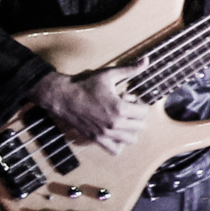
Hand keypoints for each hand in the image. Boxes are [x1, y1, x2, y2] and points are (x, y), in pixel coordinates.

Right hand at [35, 67, 156, 154]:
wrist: (62, 97)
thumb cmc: (85, 85)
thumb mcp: (109, 74)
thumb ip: (130, 69)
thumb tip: (147, 60)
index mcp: (120, 108)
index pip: (145, 113)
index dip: (139, 104)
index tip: (128, 98)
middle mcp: (114, 124)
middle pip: (141, 126)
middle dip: (137, 116)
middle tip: (125, 107)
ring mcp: (105, 134)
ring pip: (131, 140)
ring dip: (130, 130)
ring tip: (120, 119)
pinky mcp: (96, 139)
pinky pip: (115, 150)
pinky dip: (119, 144)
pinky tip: (114, 132)